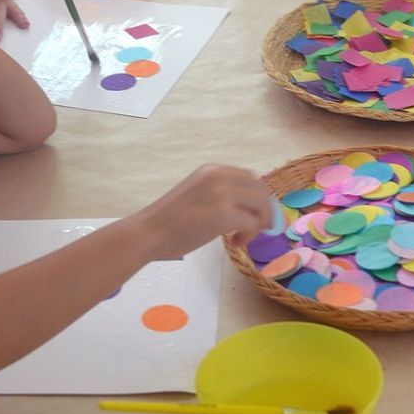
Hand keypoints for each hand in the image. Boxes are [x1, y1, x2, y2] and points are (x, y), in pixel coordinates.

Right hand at [136, 165, 272, 259]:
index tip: (258, 214)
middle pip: (260, 190)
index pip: (250, 178)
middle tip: (259, 228)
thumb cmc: (168, 220)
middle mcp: (220, 176)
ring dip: (259, 223)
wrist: (148, 232)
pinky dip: (250, 235)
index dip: (259, 197)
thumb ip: (219, 193)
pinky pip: (252, 223)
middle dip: (265, 210)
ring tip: (243, 238)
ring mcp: (222, 193)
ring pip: (261, 205)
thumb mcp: (197, 194)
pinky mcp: (223, 213)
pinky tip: (235, 243)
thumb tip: (246, 206)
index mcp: (212, 170)